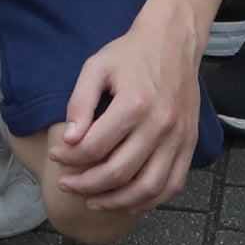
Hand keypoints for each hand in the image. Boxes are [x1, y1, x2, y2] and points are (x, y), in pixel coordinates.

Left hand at [51, 2, 205, 214]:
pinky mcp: (189, 145)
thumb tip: (69, 141)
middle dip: (85, 184)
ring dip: (116, 202)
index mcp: (134, 104)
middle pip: (118, 172)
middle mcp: (160, 125)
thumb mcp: (96, 67)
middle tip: (66, 184)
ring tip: (92, 200)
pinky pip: (172, 185)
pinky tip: (128, 200)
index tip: (55, 156)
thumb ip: (80, 103)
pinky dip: (150, 200)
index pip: (94, 147)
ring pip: (147, 188)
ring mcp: (178, 138)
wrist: (173, 42)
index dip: (69, 158)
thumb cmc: (130, 54)